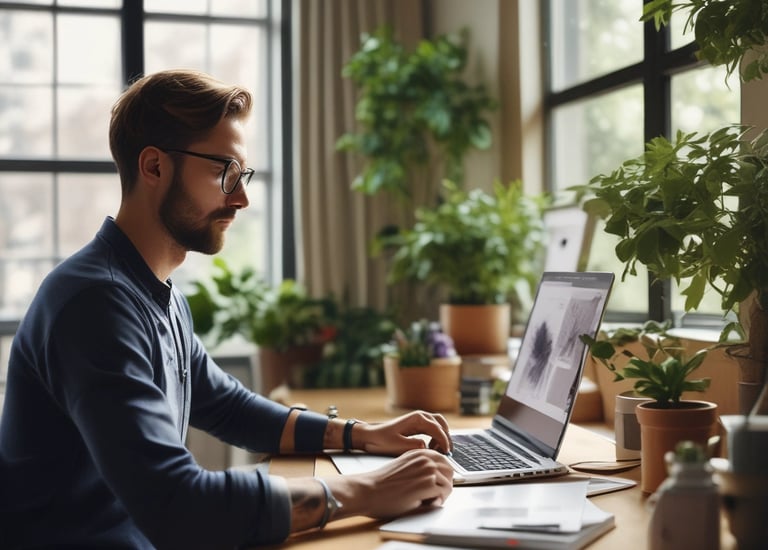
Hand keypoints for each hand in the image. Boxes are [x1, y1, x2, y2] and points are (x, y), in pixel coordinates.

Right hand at [328, 448, 453, 518]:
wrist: (367, 490)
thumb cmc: (381, 483)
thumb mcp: (403, 466)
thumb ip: (420, 467)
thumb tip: (438, 477)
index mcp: (419, 452)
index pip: (444, 461)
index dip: (442, 475)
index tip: (436, 484)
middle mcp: (425, 458)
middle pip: (450, 472)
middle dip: (444, 485)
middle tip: (431, 495)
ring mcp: (427, 470)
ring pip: (448, 485)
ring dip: (439, 495)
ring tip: (423, 500)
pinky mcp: (426, 484)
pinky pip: (442, 495)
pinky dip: (435, 503)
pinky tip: (421, 503)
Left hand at [355, 410, 451, 454]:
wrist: (371, 436)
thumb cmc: (382, 440)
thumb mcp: (397, 446)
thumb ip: (414, 446)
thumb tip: (426, 446)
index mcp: (416, 419)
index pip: (437, 429)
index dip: (444, 441)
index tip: (446, 453)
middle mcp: (420, 416)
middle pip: (441, 424)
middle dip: (446, 438)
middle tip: (446, 452)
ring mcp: (419, 420)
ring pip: (439, 425)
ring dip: (442, 437)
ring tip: (438, 451)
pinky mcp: (417, 425)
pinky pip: (433, 429)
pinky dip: (436, 437)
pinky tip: (431, 448)